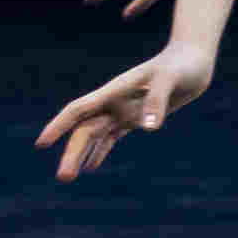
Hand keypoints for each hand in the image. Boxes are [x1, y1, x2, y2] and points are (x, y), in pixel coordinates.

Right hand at [34, 39, 215, 180]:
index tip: (41, 144)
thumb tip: (148, 128)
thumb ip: (157, 100)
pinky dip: (101, 150)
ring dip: (82, 154)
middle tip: (63, 178)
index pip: (80, 109)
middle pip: (86, 129)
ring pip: (95, 135)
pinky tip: (91, 167)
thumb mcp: (172, 79)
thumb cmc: (184, 65)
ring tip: (69, 177)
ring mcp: (124, 109)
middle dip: (72, 152)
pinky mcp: (137, 116)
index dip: (60, 125)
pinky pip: (113, 136)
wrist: (195, 59)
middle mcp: (115, 101)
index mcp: (116, 90)